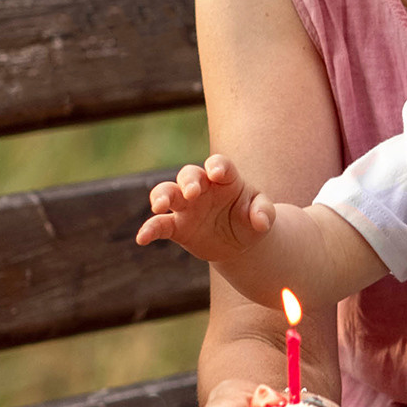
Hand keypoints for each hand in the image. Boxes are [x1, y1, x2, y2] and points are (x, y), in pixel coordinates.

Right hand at [139, 153, 273, 264]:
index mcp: (225, 178)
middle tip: (192, 192)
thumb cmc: (251, 218)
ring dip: (162, 196)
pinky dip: (149, 229)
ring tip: (159, 206)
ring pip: (168, 193)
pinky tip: (142, 238)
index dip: (216, 166)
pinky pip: (160, 225)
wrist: (240, 242)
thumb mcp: (262, 214)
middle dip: (188, 181)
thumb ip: (264, 213)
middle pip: (188, 175)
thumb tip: (261, 222)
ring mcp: (187, 206)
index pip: (219, 165)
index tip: (216, 173)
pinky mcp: (177, 227)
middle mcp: (202, 188)